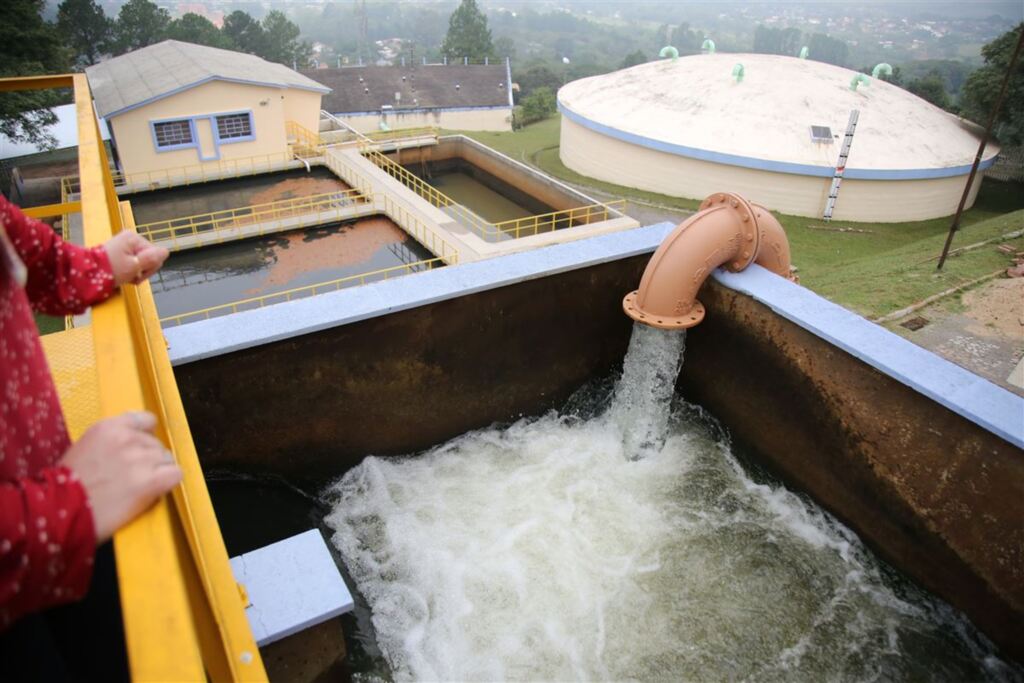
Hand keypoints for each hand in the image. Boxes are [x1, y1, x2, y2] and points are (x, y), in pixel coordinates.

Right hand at [59, 411, 182, 543]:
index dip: (145, 436)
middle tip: (131, 477)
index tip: (138, 449)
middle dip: (149, 459)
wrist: (59, 511)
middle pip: (156, 443)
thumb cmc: (66, 485)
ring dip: (158, 472)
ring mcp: (141, 459)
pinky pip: (176, 474)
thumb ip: (112, 439)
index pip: (146, 420)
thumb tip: (137, 438)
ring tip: (137, 487)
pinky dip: (169, 482)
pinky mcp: (151, 481)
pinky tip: (153, 491)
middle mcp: (128, 439)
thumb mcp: (85, 447)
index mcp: (109, 427)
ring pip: (168, 459)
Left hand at [104, 231, 168, 285]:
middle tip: (131, 277)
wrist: (87, 274)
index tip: (137, 275)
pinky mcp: (121, 249)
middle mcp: (131, 237)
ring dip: (137, 271)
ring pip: (143, 260)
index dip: (150, 268)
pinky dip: (131, 269)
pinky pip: (134, 260)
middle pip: (150, 257)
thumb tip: (166, 252)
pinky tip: (124, 274)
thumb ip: (152, 259)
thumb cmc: (110, 270)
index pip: (157, 255)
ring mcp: (126, 243)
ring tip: (126, 276)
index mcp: (135, 238)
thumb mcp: (134, 266)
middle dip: (143, 270)